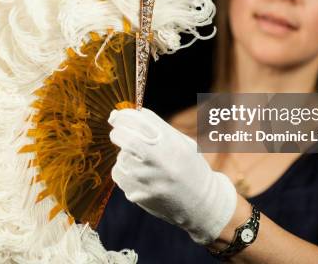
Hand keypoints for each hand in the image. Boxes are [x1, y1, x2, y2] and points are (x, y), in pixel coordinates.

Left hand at [108, 107, 236, 244]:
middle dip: (118, 133)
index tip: (116, 116)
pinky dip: (124, 171)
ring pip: (121, 157)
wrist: (200, 203)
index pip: (136, 121)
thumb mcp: (181, 141)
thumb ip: (155, 126)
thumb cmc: (189, 166)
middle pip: (123, 138)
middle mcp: (158, 159)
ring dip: (125, 155)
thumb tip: (125, 114)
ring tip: (143, 162)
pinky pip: (119, 175)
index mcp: (170, 142)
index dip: (122, 116)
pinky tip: (141, 176)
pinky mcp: (137, 194)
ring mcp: (146, 179)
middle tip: (119, 133)